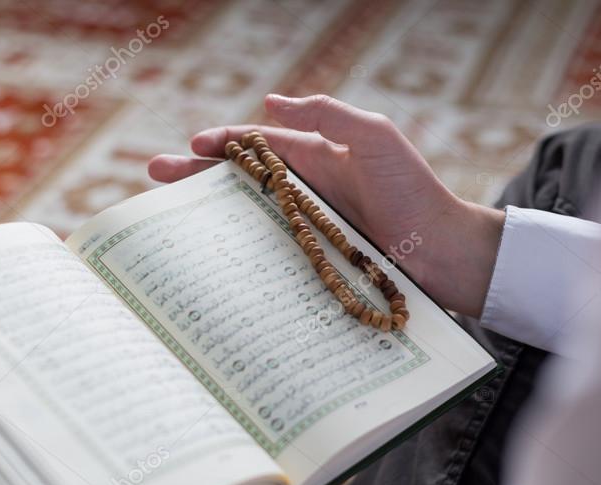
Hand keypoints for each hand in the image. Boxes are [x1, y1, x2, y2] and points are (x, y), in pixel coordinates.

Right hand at [149, 94, 504, 316]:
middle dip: (198, 176)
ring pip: (247, 218)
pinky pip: (268, 256)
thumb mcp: (376, 137)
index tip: (191, 146)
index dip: (223, 143)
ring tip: (168, 220)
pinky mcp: (313, 263)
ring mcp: (308, 229)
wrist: (444, 253)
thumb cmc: (414, 191)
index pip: (259, 145)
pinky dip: (238, 255)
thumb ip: (328, 115)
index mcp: (319, 157)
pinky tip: (212, 261)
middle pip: (242, 181)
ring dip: (209, 216)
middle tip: (155, 177)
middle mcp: (307, 191)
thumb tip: (269, 105)